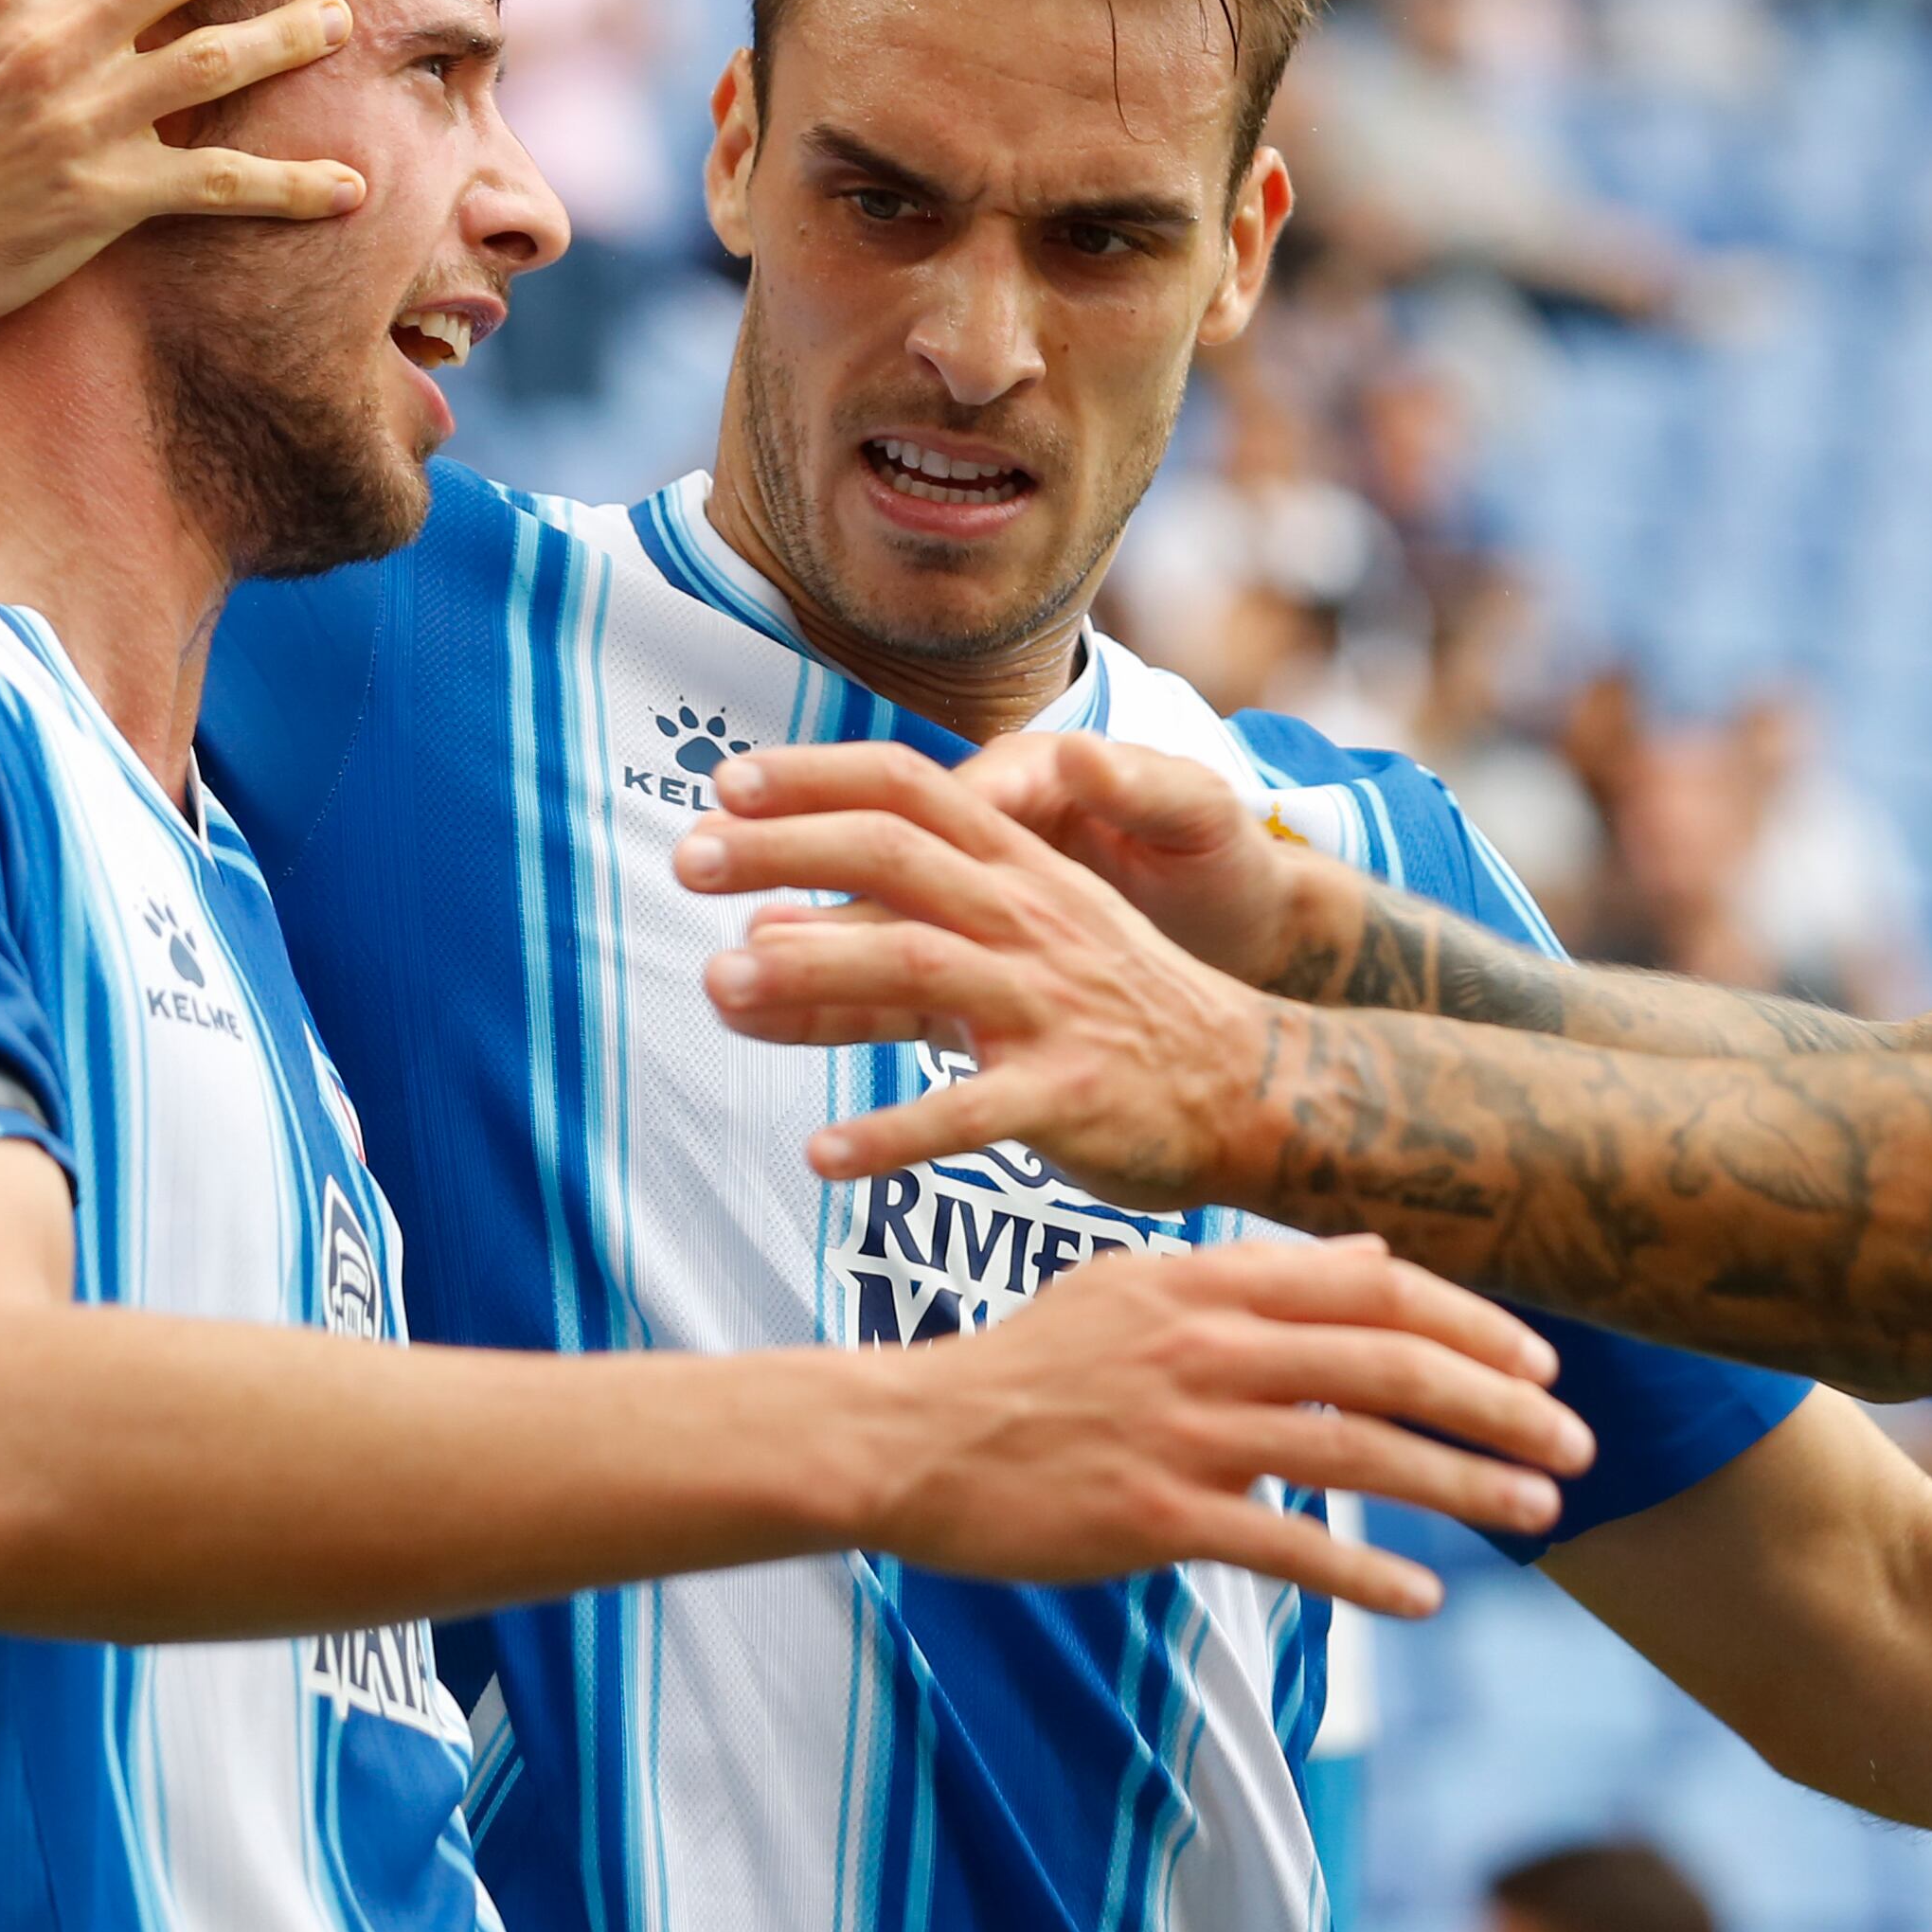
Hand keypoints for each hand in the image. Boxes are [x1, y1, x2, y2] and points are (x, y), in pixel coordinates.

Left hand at [678, 744, 1278, 1210]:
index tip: (724, 784)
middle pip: (896, 857)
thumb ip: (892, 939)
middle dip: (784, 851)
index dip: (813, 777)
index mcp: (1021, 870)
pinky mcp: (1071, 1094)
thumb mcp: (1016, 946)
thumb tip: (755, 932)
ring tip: (718, 991)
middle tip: (684, 862)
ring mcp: (1050, 1005)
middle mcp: (1031, 921)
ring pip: (919, 966)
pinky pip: (970, 1112)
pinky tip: (823, 1154)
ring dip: (812, 972)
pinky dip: (894, 1133)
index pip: (909, 788)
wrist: (1248, 1086)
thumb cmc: (1108, 1012)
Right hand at [859, 1234, 1589, 1615]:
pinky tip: (1421, 1601)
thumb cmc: (1029, 1360)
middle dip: (1501, 1404)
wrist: (909, 1437)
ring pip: (1357, 1452)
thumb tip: (1373, 1254)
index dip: (1472, 1323)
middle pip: (1390, 1364)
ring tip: (1538, 1511)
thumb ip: (1261, 1272)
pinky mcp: (1153, 1516)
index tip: (1543, 1360)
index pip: (1376, 1287)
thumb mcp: (1140, 1284)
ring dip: (1462, 1484)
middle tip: (1577, 1443)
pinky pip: (1283, 1545)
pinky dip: (1362, 1574)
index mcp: (1212, 1281)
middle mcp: (1210, 1345)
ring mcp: (1183, 1430)